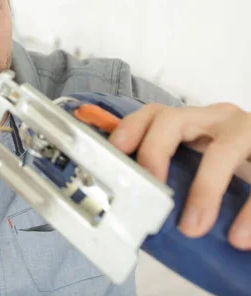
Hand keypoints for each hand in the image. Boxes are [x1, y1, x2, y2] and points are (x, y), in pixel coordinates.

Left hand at [108, 102, 250, 249]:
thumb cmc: (242, 167)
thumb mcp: (207, 165)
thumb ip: (179, 176)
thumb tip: (141, 212)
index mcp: (195, 121)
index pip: (154, 114)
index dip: (130, 128)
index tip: (114, 151)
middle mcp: (217, 119)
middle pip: (173, 121)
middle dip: (154, 152)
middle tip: (150, 191)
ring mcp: (248, 130)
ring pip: (222, 150)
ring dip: (205, 191)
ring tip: (192, 228)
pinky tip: (241, 238)